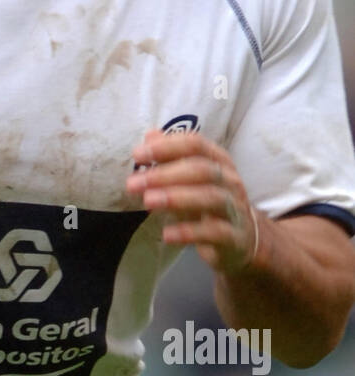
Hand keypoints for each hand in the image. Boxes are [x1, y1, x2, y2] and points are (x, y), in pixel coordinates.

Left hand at [125, 128, 260, 274]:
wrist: (241, 240)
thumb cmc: (209, 203)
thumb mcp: (191, 178)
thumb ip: (171, 157)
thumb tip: (149, 135)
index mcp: (218, 161)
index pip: (195, 144)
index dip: (166, 147)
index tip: (137, 155)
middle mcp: (229, 180)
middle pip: (201, 169)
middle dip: (164, 174)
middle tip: (133, 183)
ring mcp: (234, 208)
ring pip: (210, 197)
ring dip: (176, 198)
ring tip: (147, 202)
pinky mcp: (234, 236)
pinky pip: (214, 232)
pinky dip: (189, 232)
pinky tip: (167, 235)